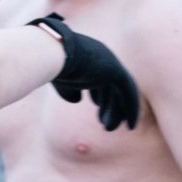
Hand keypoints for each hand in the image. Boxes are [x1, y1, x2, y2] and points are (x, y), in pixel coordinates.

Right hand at [30, 13, 139, 130]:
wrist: (53, 53)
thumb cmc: (51, 67)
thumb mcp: (61, 80)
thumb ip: (70, 89)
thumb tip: (77, 99)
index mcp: (90, 57)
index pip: (99, 77)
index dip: (98, 92)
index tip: (97, 105)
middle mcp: (103, 58)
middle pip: (110, 86)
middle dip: (108, 106)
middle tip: (105, 124)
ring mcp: (111, 63)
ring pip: (119, 92)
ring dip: (116, 112)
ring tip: (108, 129)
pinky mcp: (116, 72)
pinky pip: (129, 94)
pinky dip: (131, 110)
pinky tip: (131, 126)